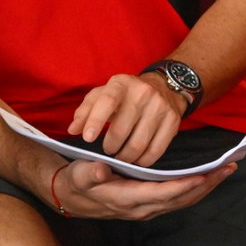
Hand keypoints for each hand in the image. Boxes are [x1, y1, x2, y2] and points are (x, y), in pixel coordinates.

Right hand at [50, 158, 233, 219]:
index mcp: (127, 199)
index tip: (204, 174)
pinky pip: (179, 200)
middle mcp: (142, 208)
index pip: (163, 194)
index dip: (185, 185)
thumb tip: (101, 170)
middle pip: (181, 199)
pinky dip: (196, 189)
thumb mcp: (78, 175)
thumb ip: (90, 173)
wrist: (69, 196)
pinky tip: (209, 178)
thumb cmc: (76, 181)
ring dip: (206, 187)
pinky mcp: (150, 205)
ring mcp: (147, 209)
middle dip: (206, 184)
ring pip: (184, 201)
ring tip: (227, 170)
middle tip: (229, 167)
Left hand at [68, 73, 185, 164]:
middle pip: (121, 130)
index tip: (87, 139)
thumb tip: (72, 130)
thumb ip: (85, 111)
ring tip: (121, 156)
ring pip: (138, 145)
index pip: (107, 102)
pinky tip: (137, 159)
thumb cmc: (126, 94)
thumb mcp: (103, 94)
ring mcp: (160, 107)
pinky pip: (155, 151)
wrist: (165, 86)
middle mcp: (142, 93)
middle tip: (108, 149)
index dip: (95, 121)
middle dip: (109, 147)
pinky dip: (143, 161)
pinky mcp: (173, 121)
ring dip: (125, 157)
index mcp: (121, 84)